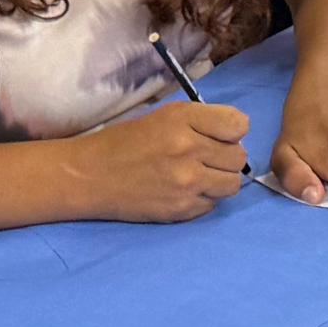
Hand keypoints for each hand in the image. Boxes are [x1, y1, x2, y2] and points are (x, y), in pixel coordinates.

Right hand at [63, 98, 251, 220]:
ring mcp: (187, 182)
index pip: (238, 125)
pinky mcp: (181, 209)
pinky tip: (183, 191)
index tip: (219, 135)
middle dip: (226, 156)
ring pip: (232, 184)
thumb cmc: (125, 142)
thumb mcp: (163, 116)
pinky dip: (204, 198)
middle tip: (206, 158)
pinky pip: (213, 204)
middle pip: (238, 156)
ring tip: (199, 176)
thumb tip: (236, 133)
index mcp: (182, 119)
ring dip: (220, 180)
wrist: (89, 177)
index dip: (232, 131)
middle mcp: (188, 149)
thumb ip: (201, 121)